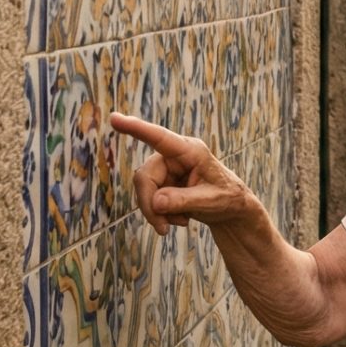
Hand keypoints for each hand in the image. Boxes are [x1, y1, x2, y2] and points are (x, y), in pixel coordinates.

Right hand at [111, 114, 255, 233]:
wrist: (231, 210)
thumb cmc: (227, 199)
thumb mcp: (211, 201)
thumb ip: (184, 200)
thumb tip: (155, 202)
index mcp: (190, 150)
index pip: (160, 137)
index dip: (136, 128)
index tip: (114, 118)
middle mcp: (174, 156)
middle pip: (144, 176)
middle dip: (149, 204)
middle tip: (162, 228)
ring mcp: (167, 169)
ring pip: (144, 190)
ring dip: (156, 212)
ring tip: (179, 223)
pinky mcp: (163, 183)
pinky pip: (149, 199)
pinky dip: (160, 214)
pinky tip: (179, 219)